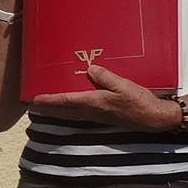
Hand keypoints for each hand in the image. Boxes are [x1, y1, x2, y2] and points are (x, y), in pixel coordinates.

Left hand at [30, 63, 181, 129]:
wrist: (154, 118)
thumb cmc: (139, 101)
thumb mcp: (123, 85)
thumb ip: (106, 77)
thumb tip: (90, 69)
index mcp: (94, 103)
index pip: (66, 101)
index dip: (49, 100)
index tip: (34, 100)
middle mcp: (92, 112)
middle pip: (64, 111)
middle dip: (48, 108)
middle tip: (33, 105)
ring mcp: (98, 116)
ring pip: (71, 114)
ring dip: (57, 111)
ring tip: (46, 107)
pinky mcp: (104, 117)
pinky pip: (81, 114)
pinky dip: (70, 111)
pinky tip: (70, 108)